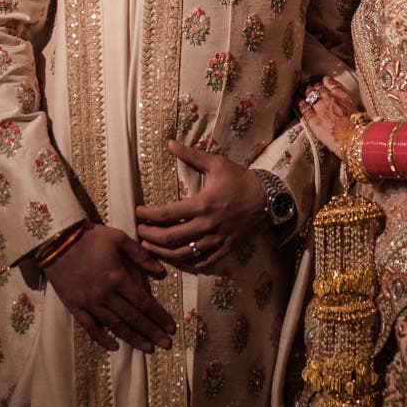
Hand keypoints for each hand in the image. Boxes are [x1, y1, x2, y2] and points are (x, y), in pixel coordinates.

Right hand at [41, 223, 176, 353]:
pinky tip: (115, 346)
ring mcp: (90, 303)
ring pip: (115, 326)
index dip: (159, 316)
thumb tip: (160, 270)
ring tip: (149, 349)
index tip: (171, 327)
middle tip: (167, 345)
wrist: (56, 241)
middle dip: (152, 332)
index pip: (144, 302)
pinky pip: (90, 327)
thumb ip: (140, 255)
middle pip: (133, 318)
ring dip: (133, 339)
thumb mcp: (119, 238)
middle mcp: (106, 295)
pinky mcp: (75, 306)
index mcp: (118, 278)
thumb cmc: (89, 237)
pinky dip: (102, 338)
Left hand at [135, 140, 269, 272]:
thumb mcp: (217, 164)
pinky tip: (176, 259)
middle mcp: (207, 225)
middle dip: (150, 237)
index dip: (148, 215)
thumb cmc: (240, 179)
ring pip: (183, 254)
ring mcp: (216, 240)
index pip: (167, 214)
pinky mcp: (225, 249)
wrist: (268, 199)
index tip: (138, 212)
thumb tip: (170, 143)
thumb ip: (191, 155)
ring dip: (163, 253)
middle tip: (139, 232)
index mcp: (203, 204)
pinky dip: (186, 264)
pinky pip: (202, 262)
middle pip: (171, 238)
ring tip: (150, 248)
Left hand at [297, 76, 360, 153]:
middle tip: (312, 86)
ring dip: (307, 92)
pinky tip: (299, 102)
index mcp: (343, 98)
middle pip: (320, 88)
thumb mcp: (357, 112)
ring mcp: (321, 109)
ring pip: (310, 95)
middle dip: (315, 87)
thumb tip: (348, 108)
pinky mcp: (313, 119)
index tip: (324, 80)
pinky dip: (301, 104)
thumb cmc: (357, 129)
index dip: (327, 82)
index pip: (333, 85)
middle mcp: (331, 100)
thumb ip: (349, 106)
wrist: (352, 138)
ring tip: (305, 91)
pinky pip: (305, 108)